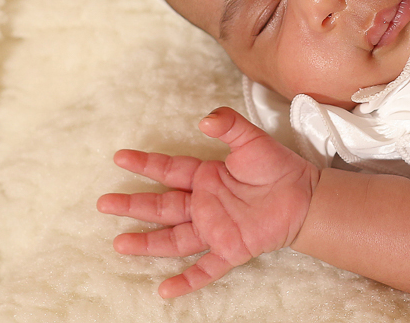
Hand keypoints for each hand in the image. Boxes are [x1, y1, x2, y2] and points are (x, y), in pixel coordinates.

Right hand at [97, 107, 319, 297]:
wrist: (306, 195)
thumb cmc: (279, 167)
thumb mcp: (252, 140)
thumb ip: (229, 125)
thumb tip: (204, 118)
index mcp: (207, 177)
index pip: (169, 170)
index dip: (145, 164)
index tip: (120, 157)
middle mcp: (205, 205)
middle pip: (162, 206)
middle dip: (133, 205)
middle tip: (103, 203)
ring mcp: (215, 229)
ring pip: (173, 239)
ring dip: (147, 242)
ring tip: (119, 243)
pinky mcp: (231, 249)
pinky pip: (205, 268)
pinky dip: (186, 281)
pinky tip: (165, 291)